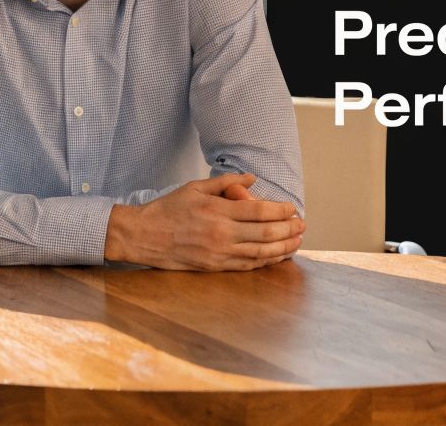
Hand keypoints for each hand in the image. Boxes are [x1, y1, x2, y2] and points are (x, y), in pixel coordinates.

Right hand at [104, 173, 303, 270]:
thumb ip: (225, 183)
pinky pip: (246, 265)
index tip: (292, 208)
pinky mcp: (214, 267)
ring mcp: (219, 253)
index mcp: (217, 210)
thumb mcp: (195, 187)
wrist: (143, 235)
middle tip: (302, 225)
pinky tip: (276, 256)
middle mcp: (221, 233)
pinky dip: (264, 261)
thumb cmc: (168, 209)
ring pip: (260, 252)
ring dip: (283, 247)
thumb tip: (251, 179)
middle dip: (288, 229)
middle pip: (265, 233)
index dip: (281, 211)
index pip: (259, 211)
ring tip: (297, 242)